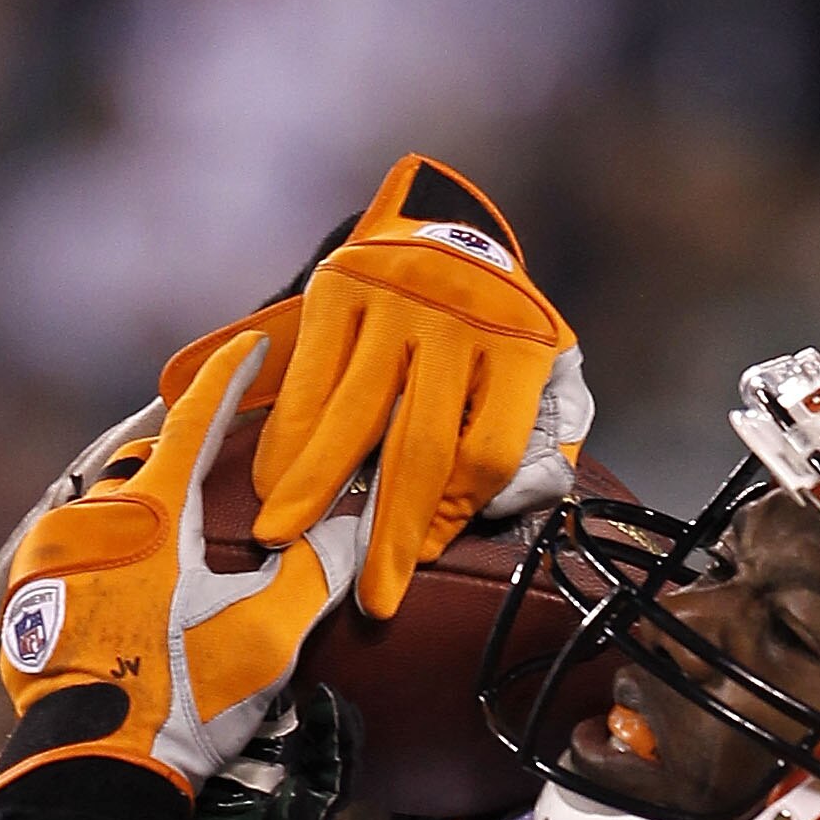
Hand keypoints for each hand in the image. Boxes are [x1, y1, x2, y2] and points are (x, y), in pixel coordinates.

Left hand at [0, 331, 370, 806]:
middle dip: (180, 448)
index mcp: (146, 515)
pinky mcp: (27, 607)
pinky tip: (127, 574)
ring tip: (174, 517)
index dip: (227, 380)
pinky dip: (107, 549)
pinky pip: (72, 552)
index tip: (252, 343)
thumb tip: (364, 520)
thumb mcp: (265, 637)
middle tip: (217, 443)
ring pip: (102, 505)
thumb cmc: (184, 702)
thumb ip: (316, 570)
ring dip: (140, 504)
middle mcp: (86, 520)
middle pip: (141, 461)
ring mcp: (46, 563)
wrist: (96, 776)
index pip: (193, 421)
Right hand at [249, 152, 588, 619]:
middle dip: (388, 531)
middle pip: (418, 446)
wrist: (441, 222)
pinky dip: (288, 434)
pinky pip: (311, 377)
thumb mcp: (546, 374)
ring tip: (284, 540)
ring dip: (314, 486)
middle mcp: (460, 317)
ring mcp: (397, 297)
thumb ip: (543, 442)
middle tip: (368, 596)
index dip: (453, 517)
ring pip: (352, 415)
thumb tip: (519, 502)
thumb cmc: (493, 327)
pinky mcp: (341, 284)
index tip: (422, 557)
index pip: (486, 454)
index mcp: (520, 347)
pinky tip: (273, 479)